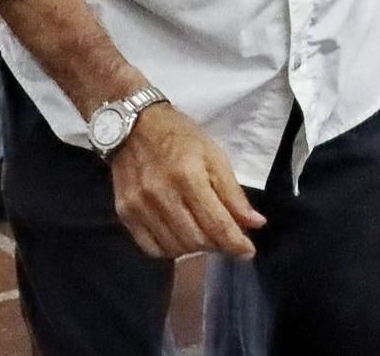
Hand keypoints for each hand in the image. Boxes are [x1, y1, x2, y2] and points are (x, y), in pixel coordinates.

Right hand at [109, 103, 266, 258]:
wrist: (133, 126)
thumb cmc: (180, 137)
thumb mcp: (214, 156)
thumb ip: (233, 194)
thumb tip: (255, 223)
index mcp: (188, 177)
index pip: (216, 224)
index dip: (235, 243)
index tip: (248, 252)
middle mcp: (161, 195)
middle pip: (196, 240)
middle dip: (217, 244)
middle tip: (225, 237)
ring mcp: (139, 207)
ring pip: (175, 247)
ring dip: (195, 248)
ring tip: (204, 234)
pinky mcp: (125, 213)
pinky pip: (150, 248)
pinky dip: (170, 249)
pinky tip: (180, 236)